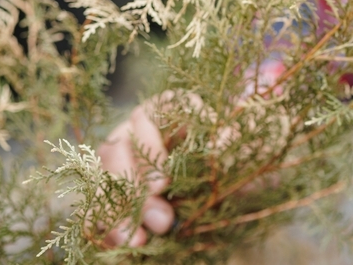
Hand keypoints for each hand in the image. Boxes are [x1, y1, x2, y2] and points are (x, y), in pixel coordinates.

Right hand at [97, 59, 286, 247]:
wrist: (244, 183)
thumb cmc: (247, 154)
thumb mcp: (253, 148)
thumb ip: (238, 143)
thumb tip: (217, 144)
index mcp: (177, 108)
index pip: (153, 113)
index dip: (151, 146)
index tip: (164, 183)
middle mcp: (145, 127)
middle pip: (121, 146)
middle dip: (135, 187)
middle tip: (162, 220)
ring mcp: (128, 156)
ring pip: (104, 175)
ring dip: (116, 210)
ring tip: (140, 239)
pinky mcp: (119, 187)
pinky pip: (99, 202)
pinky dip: (107, 224)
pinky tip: (123, 244)